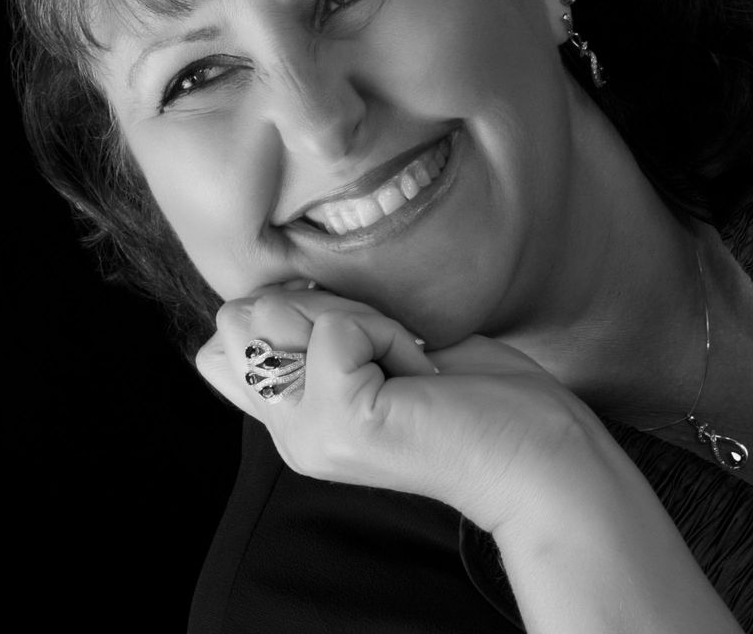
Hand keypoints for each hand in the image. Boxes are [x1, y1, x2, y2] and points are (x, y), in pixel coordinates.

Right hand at [196, 284, 606, 531]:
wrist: (536, 455)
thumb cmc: (468, 397)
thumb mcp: (369, 355)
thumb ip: (306, 339)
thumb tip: (255, 298)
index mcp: (289, 420)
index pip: (216, 351)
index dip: (280, 314)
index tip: (353, 341)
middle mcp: (287, 435)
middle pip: (237, 317)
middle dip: (316, 306)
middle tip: (381, 349)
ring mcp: (308, 433)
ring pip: (277, 310)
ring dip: (355, 317)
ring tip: (402, 361)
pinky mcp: (343, 420)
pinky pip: (339, 327)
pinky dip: (388, 332)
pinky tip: (420, 373)